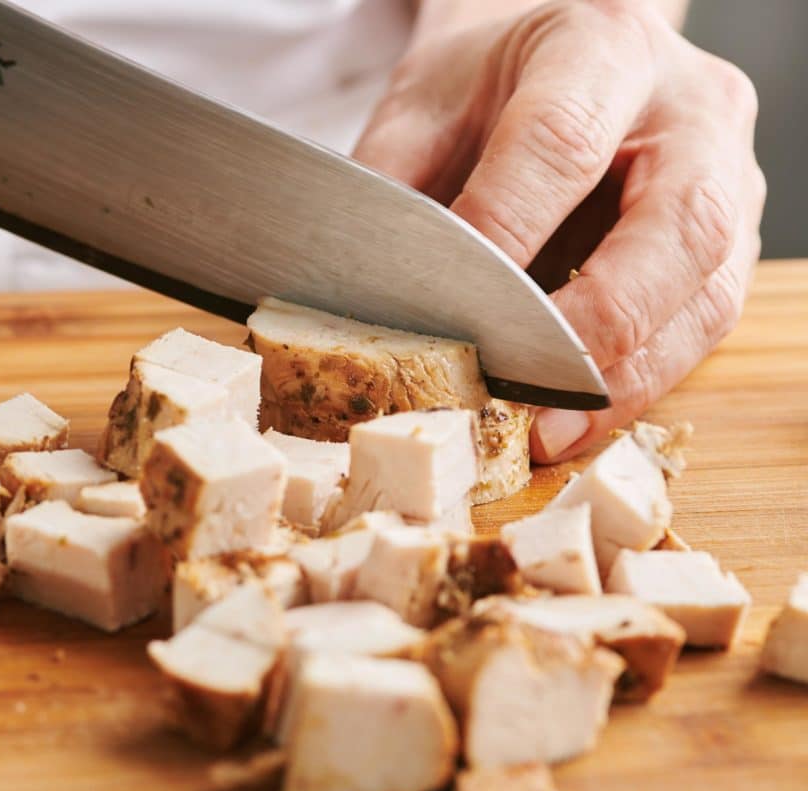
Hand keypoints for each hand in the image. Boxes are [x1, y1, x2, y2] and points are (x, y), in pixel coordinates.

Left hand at [353, 0, 764, 461]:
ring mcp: (729, 179)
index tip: (452, 309)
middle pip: (678, 228)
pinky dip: (640, 384)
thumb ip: (392, 184)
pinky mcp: (732, 244)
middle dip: (595, 325)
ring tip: (547, 431)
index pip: (560, 143)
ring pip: (707, 295)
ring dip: (626, 379)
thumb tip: (368, 294)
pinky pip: (703, 326)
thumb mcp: (423, 107)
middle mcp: (692, 110)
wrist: (552, 62)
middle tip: (523, 392)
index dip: (506, 232)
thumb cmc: (487, 88)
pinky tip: (576, 420)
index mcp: (603, 48)